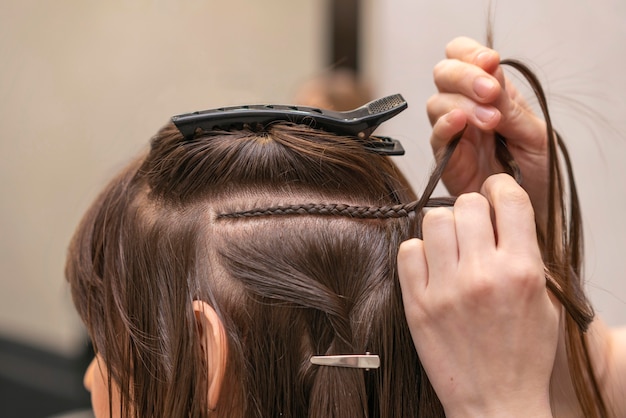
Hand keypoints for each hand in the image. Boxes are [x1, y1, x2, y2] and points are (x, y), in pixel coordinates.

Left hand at [398, 174, 559, 417]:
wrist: (496, 401)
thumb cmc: (521, 354)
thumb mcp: (542, 301)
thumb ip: (524, 254)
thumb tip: (500, 216)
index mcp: (521, 271)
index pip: (509, 199)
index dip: (500, 188)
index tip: (494, 193)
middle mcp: (483, 275)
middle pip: (467, 204)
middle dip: (472, 209)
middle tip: (473, 227)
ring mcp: (446, 288)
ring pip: (433, 220)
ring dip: (443, 228)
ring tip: (450, 247)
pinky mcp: (417, 303)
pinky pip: (408, 250)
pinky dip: (418, 252)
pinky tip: (431, 267)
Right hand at [427, 37, 549, 228]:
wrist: (532, 214)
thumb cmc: (538, 176)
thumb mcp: (535, 136)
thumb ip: (512, 109)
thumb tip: (492, 78)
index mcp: (491, 94)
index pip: (464, 56)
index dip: (470, 54)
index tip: (490, 63)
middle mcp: (467, 108)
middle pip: (444, 73)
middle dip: (464, 76)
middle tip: (488, 90)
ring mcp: (454, 134)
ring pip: (436, 102)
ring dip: (461, 103)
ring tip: (490, 121)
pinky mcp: (445, 160)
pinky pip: (436, 136)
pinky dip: (445, 125)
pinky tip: (460, 123)